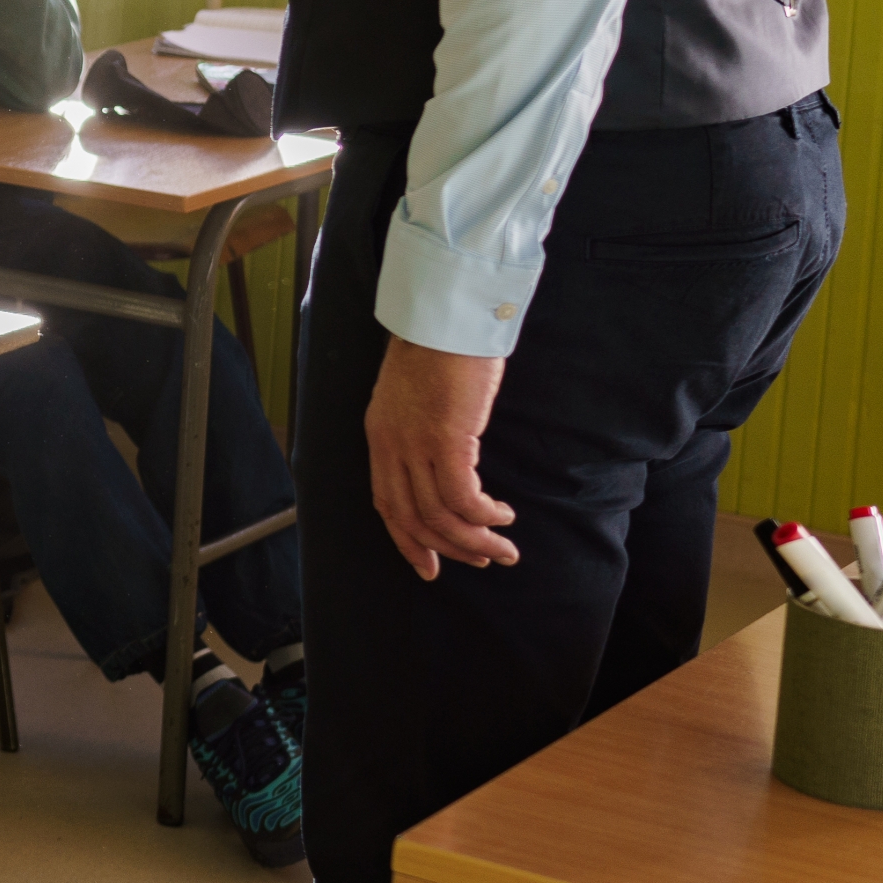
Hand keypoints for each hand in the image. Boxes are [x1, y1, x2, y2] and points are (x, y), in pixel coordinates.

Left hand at [366, 338, 518, 577]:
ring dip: (474, 540)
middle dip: (446, 549)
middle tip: (479, 561)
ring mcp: (414, 444)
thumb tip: (447, 461)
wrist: (446, 317)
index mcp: (380, 437)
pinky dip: (483, 515)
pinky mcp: (446, 440)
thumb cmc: (438, 349)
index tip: (428, 565)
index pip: (386, 504)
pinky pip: (463, 497)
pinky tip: (502, 516)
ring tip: (502, 548)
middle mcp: (390, 445)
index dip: (407, 540)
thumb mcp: (415, 395)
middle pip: (411, 518)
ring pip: (439, 516)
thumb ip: (421, 430)